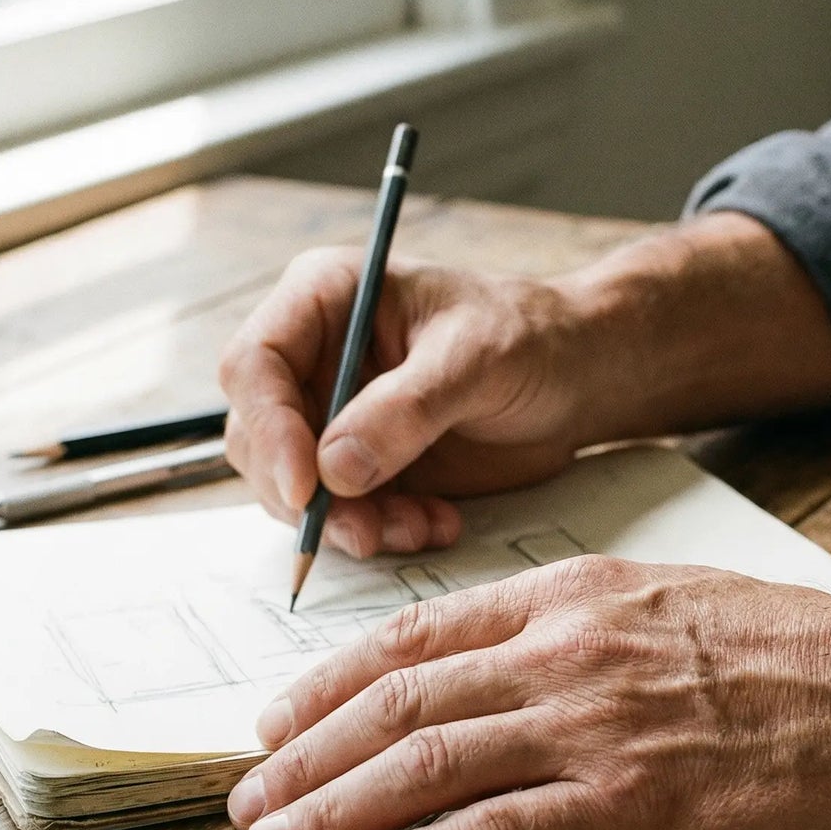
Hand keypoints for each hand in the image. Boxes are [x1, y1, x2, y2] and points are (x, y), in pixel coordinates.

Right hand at [219, 249, 595, 558]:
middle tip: (366, 530)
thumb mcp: (476, 359)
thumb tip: (333, 469)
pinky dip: (379, 531)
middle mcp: (315, 356)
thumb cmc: (530, 338)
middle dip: (305, 496)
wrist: (576, 377)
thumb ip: (406, 409)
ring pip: (292, 487)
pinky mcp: (362, 464)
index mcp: (326, 298)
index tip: (306, 489)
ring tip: (418, 527)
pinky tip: (434, 525)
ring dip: (347, 522)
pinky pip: (341, 513)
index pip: (254, 363)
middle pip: (258, 436)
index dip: (269, 428)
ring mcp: (334, 414)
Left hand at [226, 556, 830, 829]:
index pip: (420, 633)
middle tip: (247, 797)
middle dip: (304, 754)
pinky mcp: (628, 806)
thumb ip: (580, 619)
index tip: (279, 717)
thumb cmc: (792, 648)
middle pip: (399, 703)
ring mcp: (593, 728)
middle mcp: (566, 654)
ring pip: (425, 766)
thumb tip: (501, 657)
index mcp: (575, 596)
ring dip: (332, 809)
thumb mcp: (671, 595)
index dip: (331, 679)